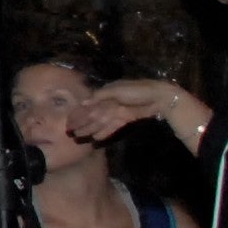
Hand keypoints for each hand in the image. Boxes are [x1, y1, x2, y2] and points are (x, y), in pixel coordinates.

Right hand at [71, 77, 188, 145]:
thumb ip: (100, 96)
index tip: (68, 122)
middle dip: (82, 124)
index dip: (78, 113)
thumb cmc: (137, 90)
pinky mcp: (125, 119)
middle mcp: (109, 103)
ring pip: (100, 122)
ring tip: (80, 138)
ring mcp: (117, 112)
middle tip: (70, 133)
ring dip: (90, 129)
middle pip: (92, 115)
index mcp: (105, 94)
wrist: (159, 97)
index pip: (88, 105)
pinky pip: (112, 127)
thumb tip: (83, 103)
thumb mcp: (117, 90)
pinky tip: (96, 138)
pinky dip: (104, 132)